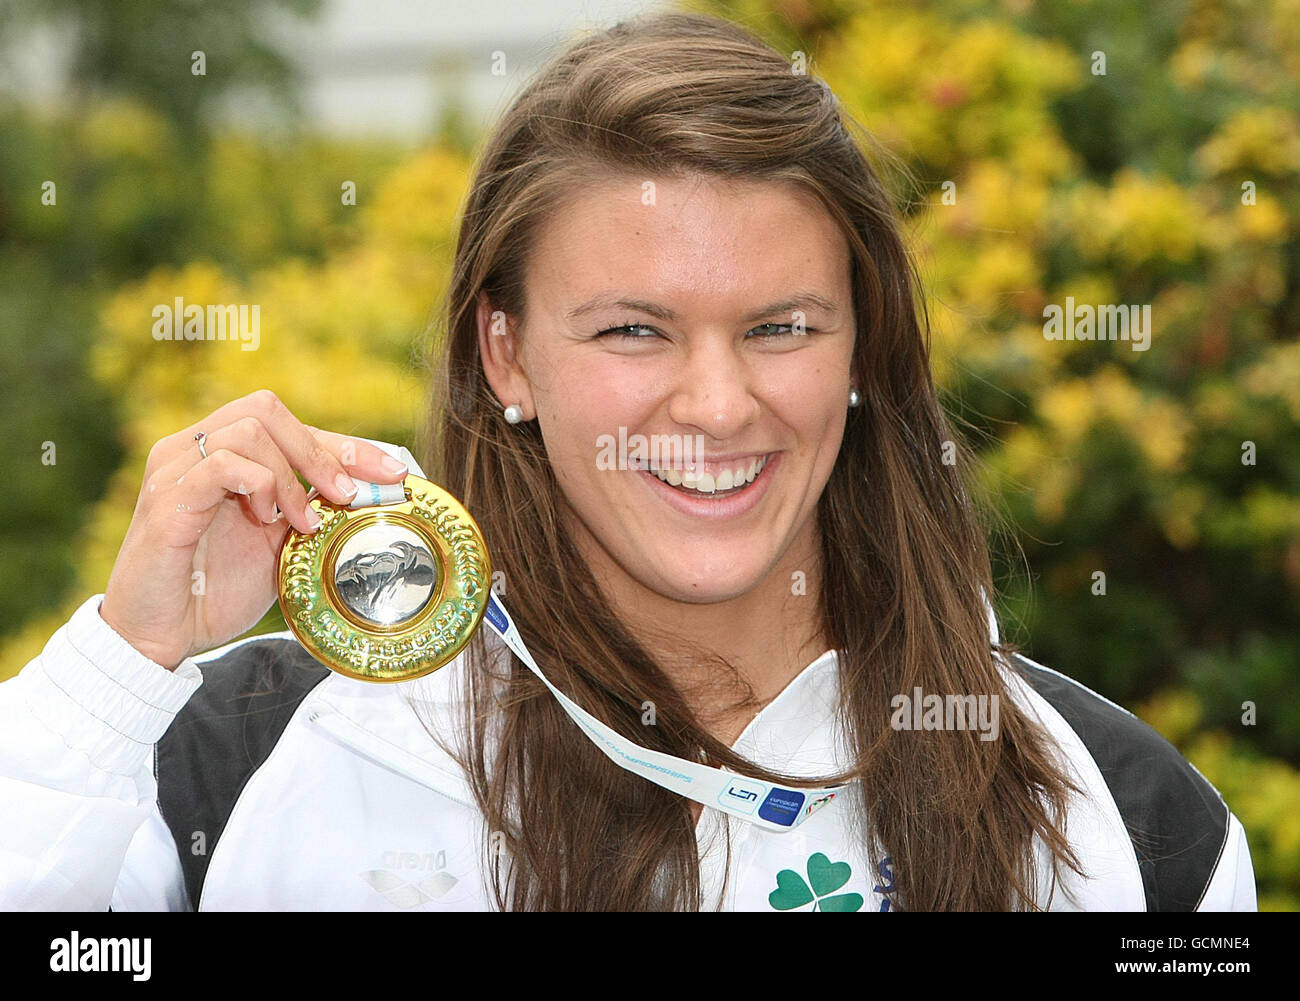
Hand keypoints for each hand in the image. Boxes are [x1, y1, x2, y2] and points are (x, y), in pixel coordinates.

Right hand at [99, 390, 409, 669]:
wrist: (162, 634)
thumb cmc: (216, 589)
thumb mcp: (280, 545)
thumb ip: (311, 511)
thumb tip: (373, 493)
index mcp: (221, 454)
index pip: (288, 424)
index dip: (346, 445)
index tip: (394, 472)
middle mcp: (193, 448)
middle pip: (267, 409)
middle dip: (322, 451)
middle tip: (348, 496)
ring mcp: (175, 468)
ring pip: (249, 429)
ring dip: (292, 475)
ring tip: (302, 522)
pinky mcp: (166, 497)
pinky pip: (222, 463)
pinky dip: (261, 486)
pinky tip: (269, 521)